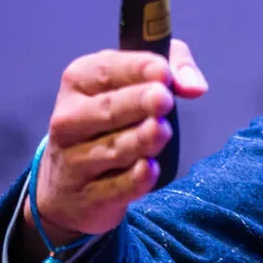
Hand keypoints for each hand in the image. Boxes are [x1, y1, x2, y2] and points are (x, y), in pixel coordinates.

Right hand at [28, 42, 207, 241]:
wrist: (68, 184)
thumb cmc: (112, 118)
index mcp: (79, 81)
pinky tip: (149, 168)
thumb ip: (173, 66)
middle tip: (163, 99)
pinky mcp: (88, 197)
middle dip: (138, 102)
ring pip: (113, 148)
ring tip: (161, 131)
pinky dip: (135, 178)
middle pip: (107, 109)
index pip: (107, 70)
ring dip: (141, 139)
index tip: (163, 72)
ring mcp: (74, 160)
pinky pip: (117, 186)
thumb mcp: (135, 78)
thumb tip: (194, 86)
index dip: (136, 69)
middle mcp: (70, 119)